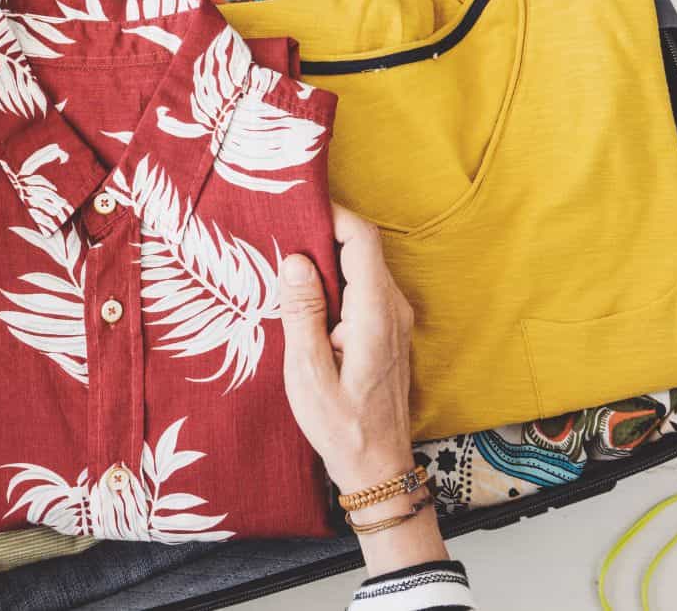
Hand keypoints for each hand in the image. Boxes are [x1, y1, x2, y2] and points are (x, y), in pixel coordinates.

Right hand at [279, 204, 446, 573]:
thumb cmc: (340, 426)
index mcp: (375, 314)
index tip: (296, 209)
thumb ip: (303, 313)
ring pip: (364, 268)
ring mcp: (396, 319)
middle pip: (363, 248)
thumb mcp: (307, 374)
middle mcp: (394, 309)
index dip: (332, 215)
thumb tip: (297, 259)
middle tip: (280, 234)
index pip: (362, 240)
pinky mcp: (390, 330)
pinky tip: (307, 299)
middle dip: (323, 234)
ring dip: (328, 261)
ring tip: (286, 267)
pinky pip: (365, 289)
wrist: (379, 467)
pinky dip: (337, 282)